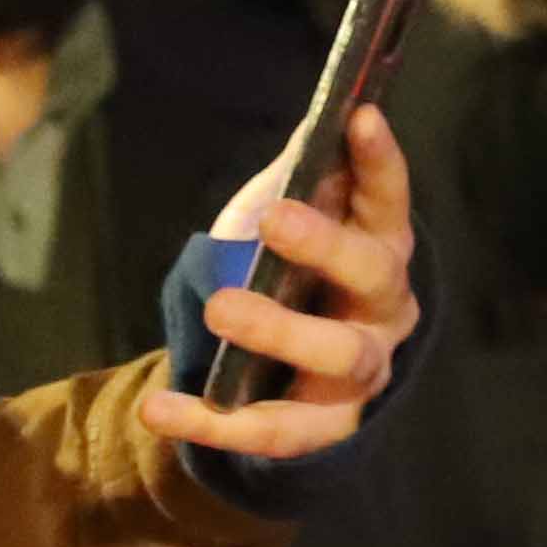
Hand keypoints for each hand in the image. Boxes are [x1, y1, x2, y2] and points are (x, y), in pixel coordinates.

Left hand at [149, 110, 421, 467]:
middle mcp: (385, 310)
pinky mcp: (325, 430)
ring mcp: (362, 374)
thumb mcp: (287, 215)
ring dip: (279, 331)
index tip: (360, 115)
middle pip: (372, 275)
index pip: (388, 199)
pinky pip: (275, 431)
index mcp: (380, 246)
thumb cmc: (283, 271)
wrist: (268, 370)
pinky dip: (212, 421)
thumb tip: (318, 120)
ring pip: (337, 356)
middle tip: (273, 219)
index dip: (380, 160)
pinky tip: (158, 408)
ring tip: (219, 309)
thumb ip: (302, 174)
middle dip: (325, 245)